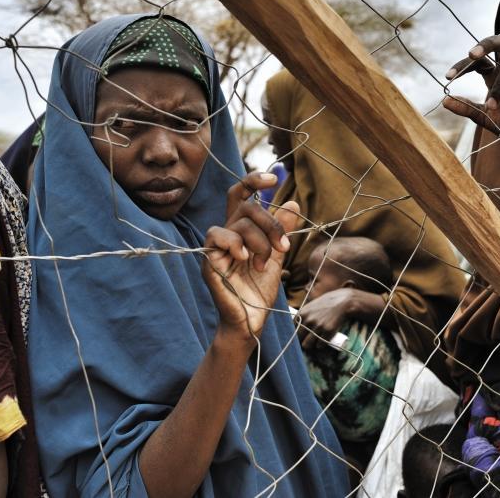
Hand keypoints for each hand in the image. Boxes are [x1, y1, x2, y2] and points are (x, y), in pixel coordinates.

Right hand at [202, 172, 298, 344]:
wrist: (251, 322)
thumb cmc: (259, 291)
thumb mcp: (276, 257)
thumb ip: (281, 231)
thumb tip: (292, 203)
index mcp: (242, 231)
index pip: (242, 196)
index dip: (253, 181)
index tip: (274, 178)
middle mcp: (228, 235)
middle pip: (245, 207)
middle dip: (269, 222)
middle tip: (283, 245)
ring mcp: (217, 247)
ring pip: (238, 223)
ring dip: (259, 242)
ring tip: (264, 263)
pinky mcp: (208, 260)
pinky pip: (216, 236)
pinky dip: (234, 242)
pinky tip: (244, 257)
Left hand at [298, 288, 357, 349]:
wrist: (342, 302)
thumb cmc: (325, 304)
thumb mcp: (310, 306)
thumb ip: (302, 316)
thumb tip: (293, 328)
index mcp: (302, 313)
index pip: (292, 329)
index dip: (295, 334)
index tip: (298, 337)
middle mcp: (309, 320)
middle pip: (298, 338)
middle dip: (301, 341)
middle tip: (305, 342)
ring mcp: (318, 326)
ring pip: (307, 344)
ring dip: (310, 345)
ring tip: (313, 343)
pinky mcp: (328, 331)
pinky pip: (320, 345)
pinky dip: (320, 345)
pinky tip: (322, 341)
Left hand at [443, 34, 499, 146]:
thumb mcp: (481, 116)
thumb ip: (465, 108)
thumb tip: (444, 101)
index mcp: (493, 75)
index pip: (478, 61)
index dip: (462, 66)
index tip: (448, 77)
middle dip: (487, 43)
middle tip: (471, 54)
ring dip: (498, 86)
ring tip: (492, 106)